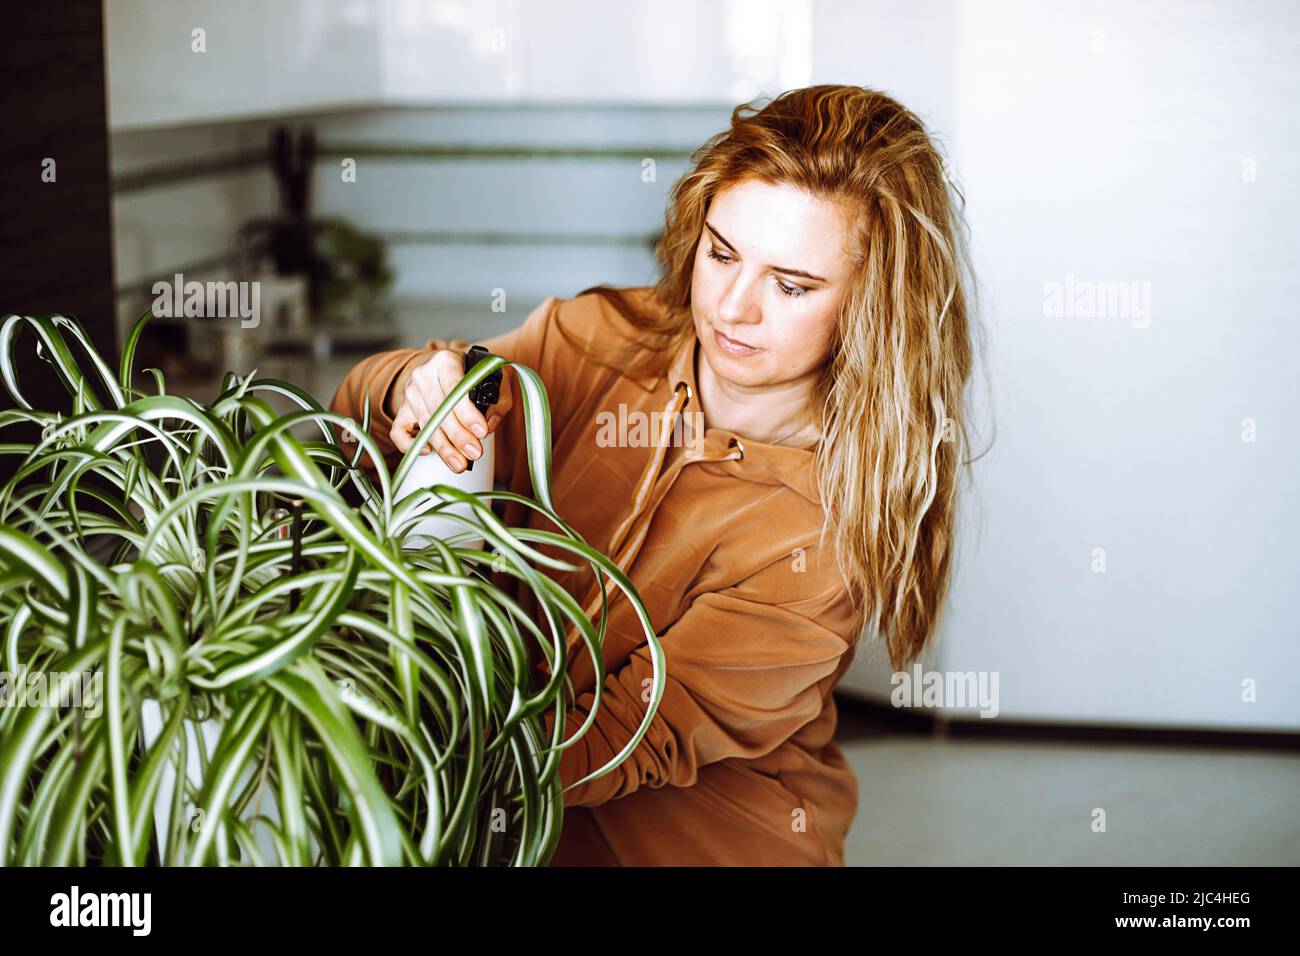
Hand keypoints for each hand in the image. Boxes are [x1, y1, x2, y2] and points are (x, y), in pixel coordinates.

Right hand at [388, 347, 512, 472]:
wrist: (444, 368)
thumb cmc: (471, 374)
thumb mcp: (494, 376)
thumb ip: (499, 400)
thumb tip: (489, 425)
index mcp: (445, 361)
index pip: (454, 386)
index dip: (467, 411)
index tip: (481, 431)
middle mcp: (423, 376)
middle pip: (438, 409)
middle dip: (458, 435)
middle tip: (474, 453)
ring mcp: (410, 393)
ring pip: (424, 423)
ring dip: (443, 446)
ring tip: (460, 463)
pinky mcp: (403, 410)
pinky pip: (398, 430)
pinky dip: (409, 444)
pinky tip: (427, 452)